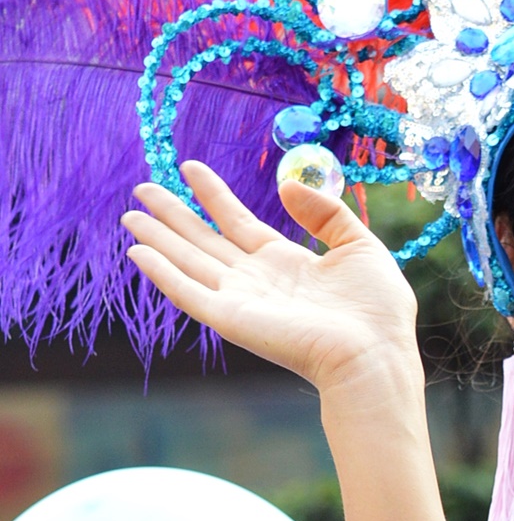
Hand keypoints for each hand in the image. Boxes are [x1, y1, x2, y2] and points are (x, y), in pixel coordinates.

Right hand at [122, 161, 421, 395]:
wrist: (374, 353)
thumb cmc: (377, 309)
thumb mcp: (360, 246)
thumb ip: (325, 213)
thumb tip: (286, 186)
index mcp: (286, 263)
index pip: (239, 222)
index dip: (213, 195)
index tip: (190, 167)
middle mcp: (257, 280)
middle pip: (204, 240)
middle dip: (173, 214)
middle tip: (142, 187)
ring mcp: (241, 299)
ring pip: (188, 261)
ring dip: (158, 238)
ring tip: (130, 214)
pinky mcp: (231, 319)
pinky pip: (188, 292)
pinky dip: (162, 273)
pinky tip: (138, 252)